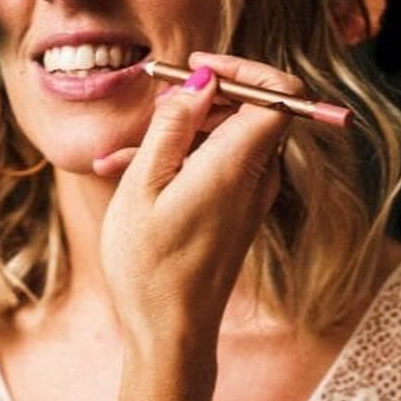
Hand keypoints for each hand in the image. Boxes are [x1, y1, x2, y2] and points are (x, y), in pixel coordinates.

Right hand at [98, 52, 298, 344]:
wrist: (171, 332)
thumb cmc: (150, 266)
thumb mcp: (144, 185)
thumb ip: (173, 126)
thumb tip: (204, 81)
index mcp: (238, 165)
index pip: (280, 94)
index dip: (243, 69)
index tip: (197, 69)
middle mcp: (256, 178)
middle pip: (250, 110)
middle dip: (199, 99)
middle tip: (152, 106)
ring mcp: (250, 196)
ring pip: (226, 138)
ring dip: (178, 135)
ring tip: (120, 157)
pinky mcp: (238, 211)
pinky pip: (218, 166)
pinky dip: (181, 161)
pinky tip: (131, 175)